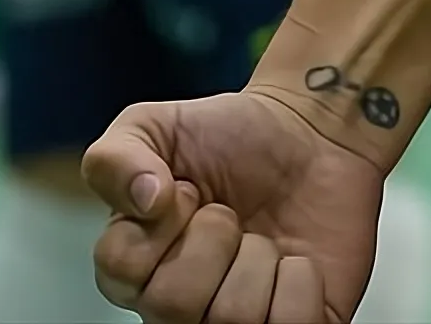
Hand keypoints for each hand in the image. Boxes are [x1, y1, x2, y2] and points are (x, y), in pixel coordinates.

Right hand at [86, 88, 381, 321]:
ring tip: (266, 237)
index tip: (186, 190)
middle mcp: (181, 309)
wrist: (313, 132)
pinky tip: (297, 261)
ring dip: (259, 259)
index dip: (161, 223)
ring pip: (231, 320)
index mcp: (139, 271)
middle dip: (213, 238)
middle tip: (231, 214)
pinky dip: (300, 283)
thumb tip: (146, 198)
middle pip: (172, 308)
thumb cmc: (233, 136)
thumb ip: (117, 156)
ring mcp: (236, 321)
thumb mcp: (158, 126)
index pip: (120, 272)